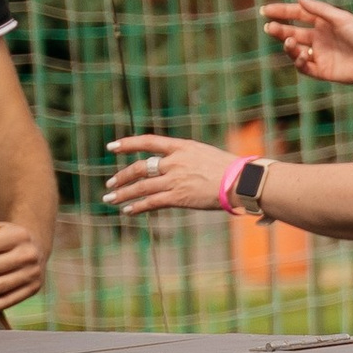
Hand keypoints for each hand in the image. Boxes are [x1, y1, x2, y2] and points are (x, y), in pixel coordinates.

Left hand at [105, 133, 247, 215]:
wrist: (241, 181)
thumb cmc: (228, 169)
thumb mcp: (203, 154)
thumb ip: (184, 159)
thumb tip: (170, 166)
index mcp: (181, 147)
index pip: (148, 142)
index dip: (128, 144)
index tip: (111, 148)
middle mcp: (174, 162)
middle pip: (140, 167)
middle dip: (122, 176)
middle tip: (110, 182)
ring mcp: (175, 179)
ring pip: (141, 187)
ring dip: (123, 193)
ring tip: (110, 198)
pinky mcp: (179, 197)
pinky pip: (152, 202)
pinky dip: (138, 206)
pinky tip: (128, 210)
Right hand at [261, 0, 352, 86]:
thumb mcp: (340, 19)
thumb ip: (318, 9)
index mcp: (324, 22)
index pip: (298, 14)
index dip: (281, 12)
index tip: (265, 10)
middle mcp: (320, 38)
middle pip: (293, 32)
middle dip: (279, 30)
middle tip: (269, 27)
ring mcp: (320, 54)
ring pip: (295, 50)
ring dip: (288, 45)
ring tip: (287, 41)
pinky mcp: (322, 71)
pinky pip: (303, 66)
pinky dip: (298, 61)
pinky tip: (300, 55)